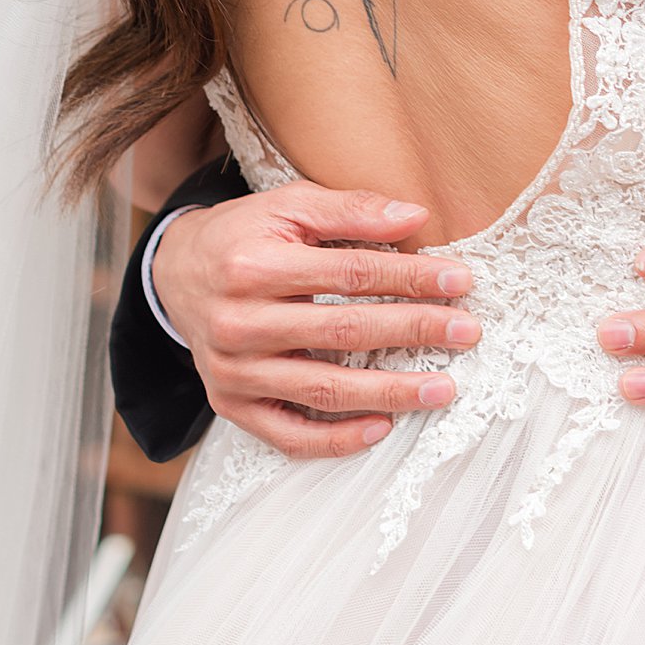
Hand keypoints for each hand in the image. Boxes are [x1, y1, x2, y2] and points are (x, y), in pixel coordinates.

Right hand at [152, 181, 479, 458]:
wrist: (177, 273)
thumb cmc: (247, 234)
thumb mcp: (289, 204)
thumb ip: (351, 209)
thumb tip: (415, 216)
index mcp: (255, 265)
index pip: (349, 274)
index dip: (409, 278)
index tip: (460, 281)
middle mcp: (240, 322)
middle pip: (342, 332)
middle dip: (413, 331)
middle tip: (467, 332)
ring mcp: (233, 371)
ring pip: (322, 390)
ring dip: (389, 393)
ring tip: (443, 389)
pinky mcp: (230, 405)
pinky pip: (288, 435)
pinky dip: (336, 440)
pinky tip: (381, 428)